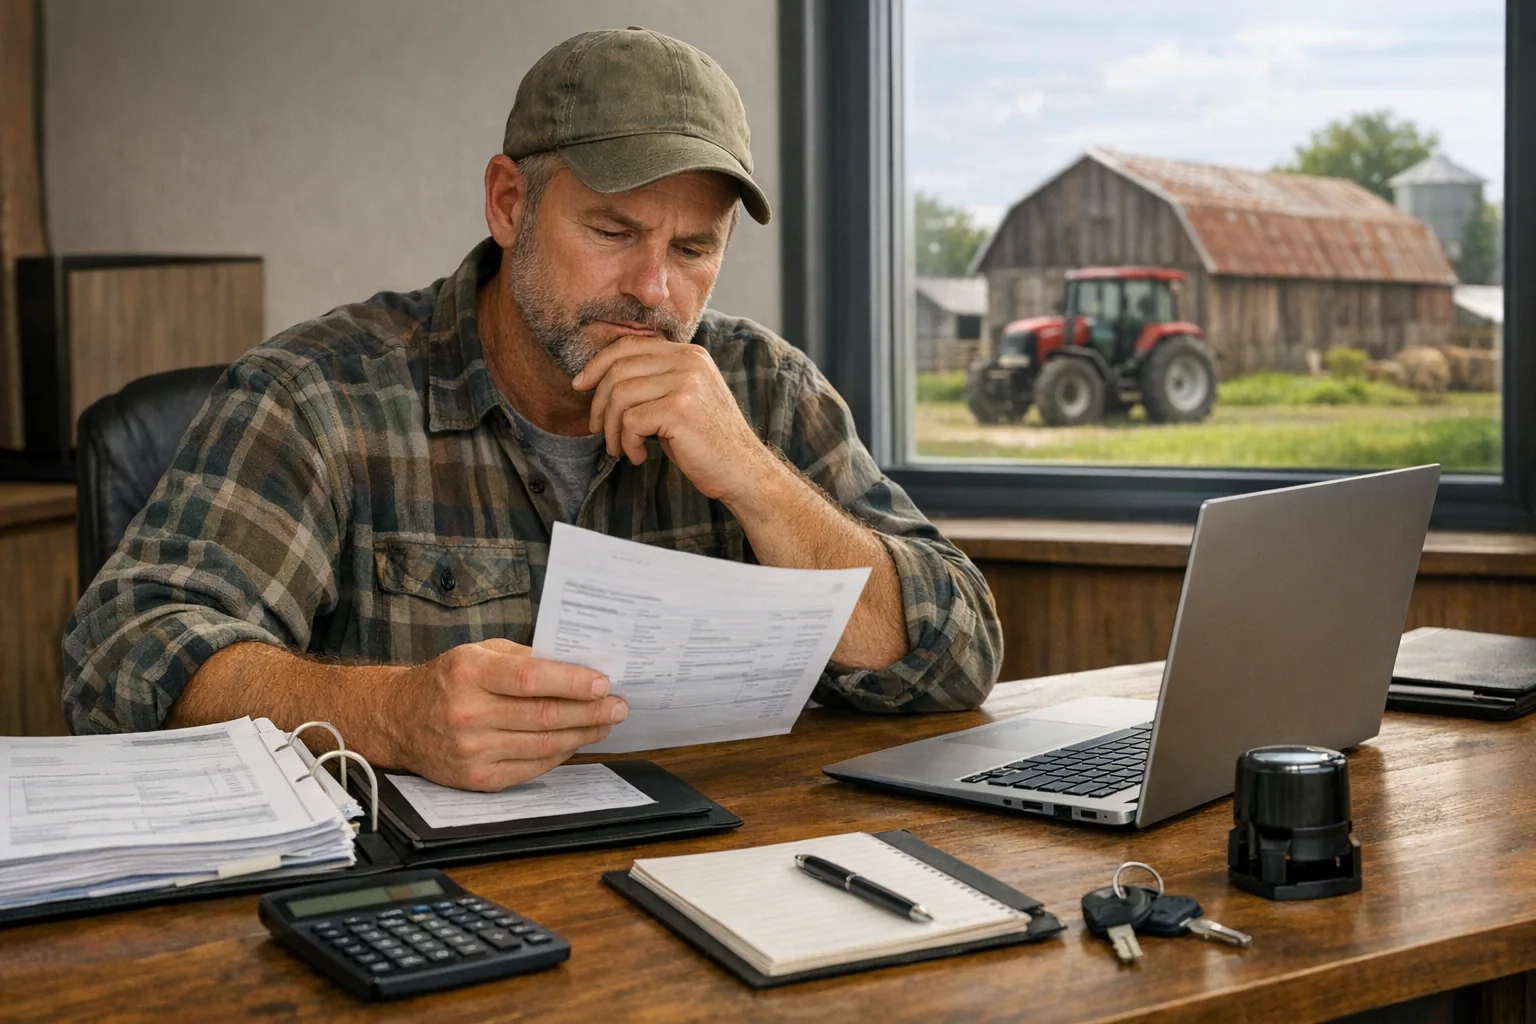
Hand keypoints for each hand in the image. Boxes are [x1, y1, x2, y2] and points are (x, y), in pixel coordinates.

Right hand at [378, 638, 627, 790]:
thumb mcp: (478, 653)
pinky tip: (575, 741)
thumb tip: (577, 665)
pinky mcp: (477, 779)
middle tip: (618, 705)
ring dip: (582, 735)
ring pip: (543, 745)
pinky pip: (532, 768)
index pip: (531, 679)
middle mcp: (468, 714)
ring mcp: (472, 751)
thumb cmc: (445, 680)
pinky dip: (559, 755)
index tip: (603, 682)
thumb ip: (524, 658)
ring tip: (605, 722)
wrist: (398, 720)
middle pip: (544, 716)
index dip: (572, 682)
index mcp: (469, 674)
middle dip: (590, 711)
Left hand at [572, 338, 774, 502]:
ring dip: (612, 429)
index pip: (629, 345)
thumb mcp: (682, 400)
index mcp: (689, 354)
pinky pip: (630, 421)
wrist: (742, 471)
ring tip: (621, 449)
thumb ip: (654, 382)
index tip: (581, 386)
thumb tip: (601, 379)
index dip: (598, 364)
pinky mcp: (679, 409)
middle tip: (599, 430)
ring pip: (620, 396)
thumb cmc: (707, 442)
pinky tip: (640, 456)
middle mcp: (689, 361)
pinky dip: (627, 443)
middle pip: (619, 369)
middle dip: (599, 403)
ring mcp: (685, 383)